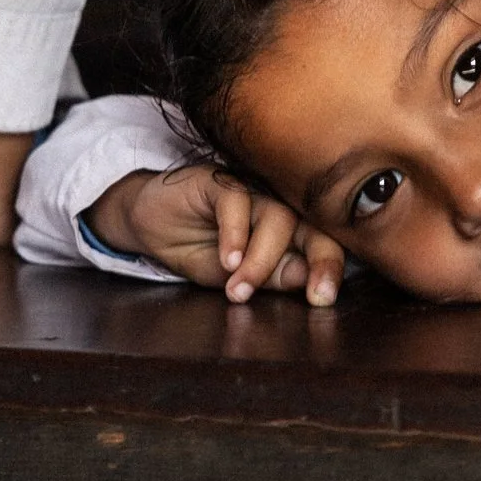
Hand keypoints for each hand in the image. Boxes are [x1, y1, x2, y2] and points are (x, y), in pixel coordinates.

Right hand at [88, 164, 344, 305]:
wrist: (149, 224)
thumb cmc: (199, 249)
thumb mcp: (236, 278)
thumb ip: (272, 277)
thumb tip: (308, 282)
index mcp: (291, 231)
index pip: (323, 245)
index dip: (331, 270)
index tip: (325, 299)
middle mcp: (278, 207)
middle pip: (312, 228)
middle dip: (320, 261)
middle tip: (316, 295)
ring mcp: (252, 191)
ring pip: (277, 218)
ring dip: (262, 260)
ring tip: (239, 288)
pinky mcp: (220, 181)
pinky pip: (237, 202)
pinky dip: (235, 235)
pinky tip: (227, 261)